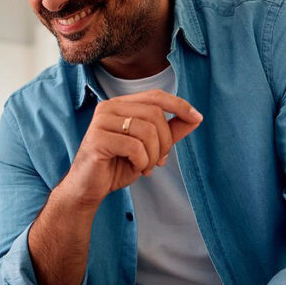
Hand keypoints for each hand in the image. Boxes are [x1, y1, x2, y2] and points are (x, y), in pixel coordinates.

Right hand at [61, 90, 201, 206]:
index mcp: (120, 105)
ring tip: (145, 166)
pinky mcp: (97, 138)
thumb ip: (169, 131)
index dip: (179, 105)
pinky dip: (141, 161)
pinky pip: (135, 146)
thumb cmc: (116, 165)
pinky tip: (134, 168)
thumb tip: (195, 118)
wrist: (88, 188)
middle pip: (155, 114)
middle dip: (165, 142)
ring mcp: (101, 121)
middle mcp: (109, 107)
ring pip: (147, 130)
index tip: (197, 117)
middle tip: (159, 160)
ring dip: (153, 155)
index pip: (156, 96)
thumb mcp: (149, 147)